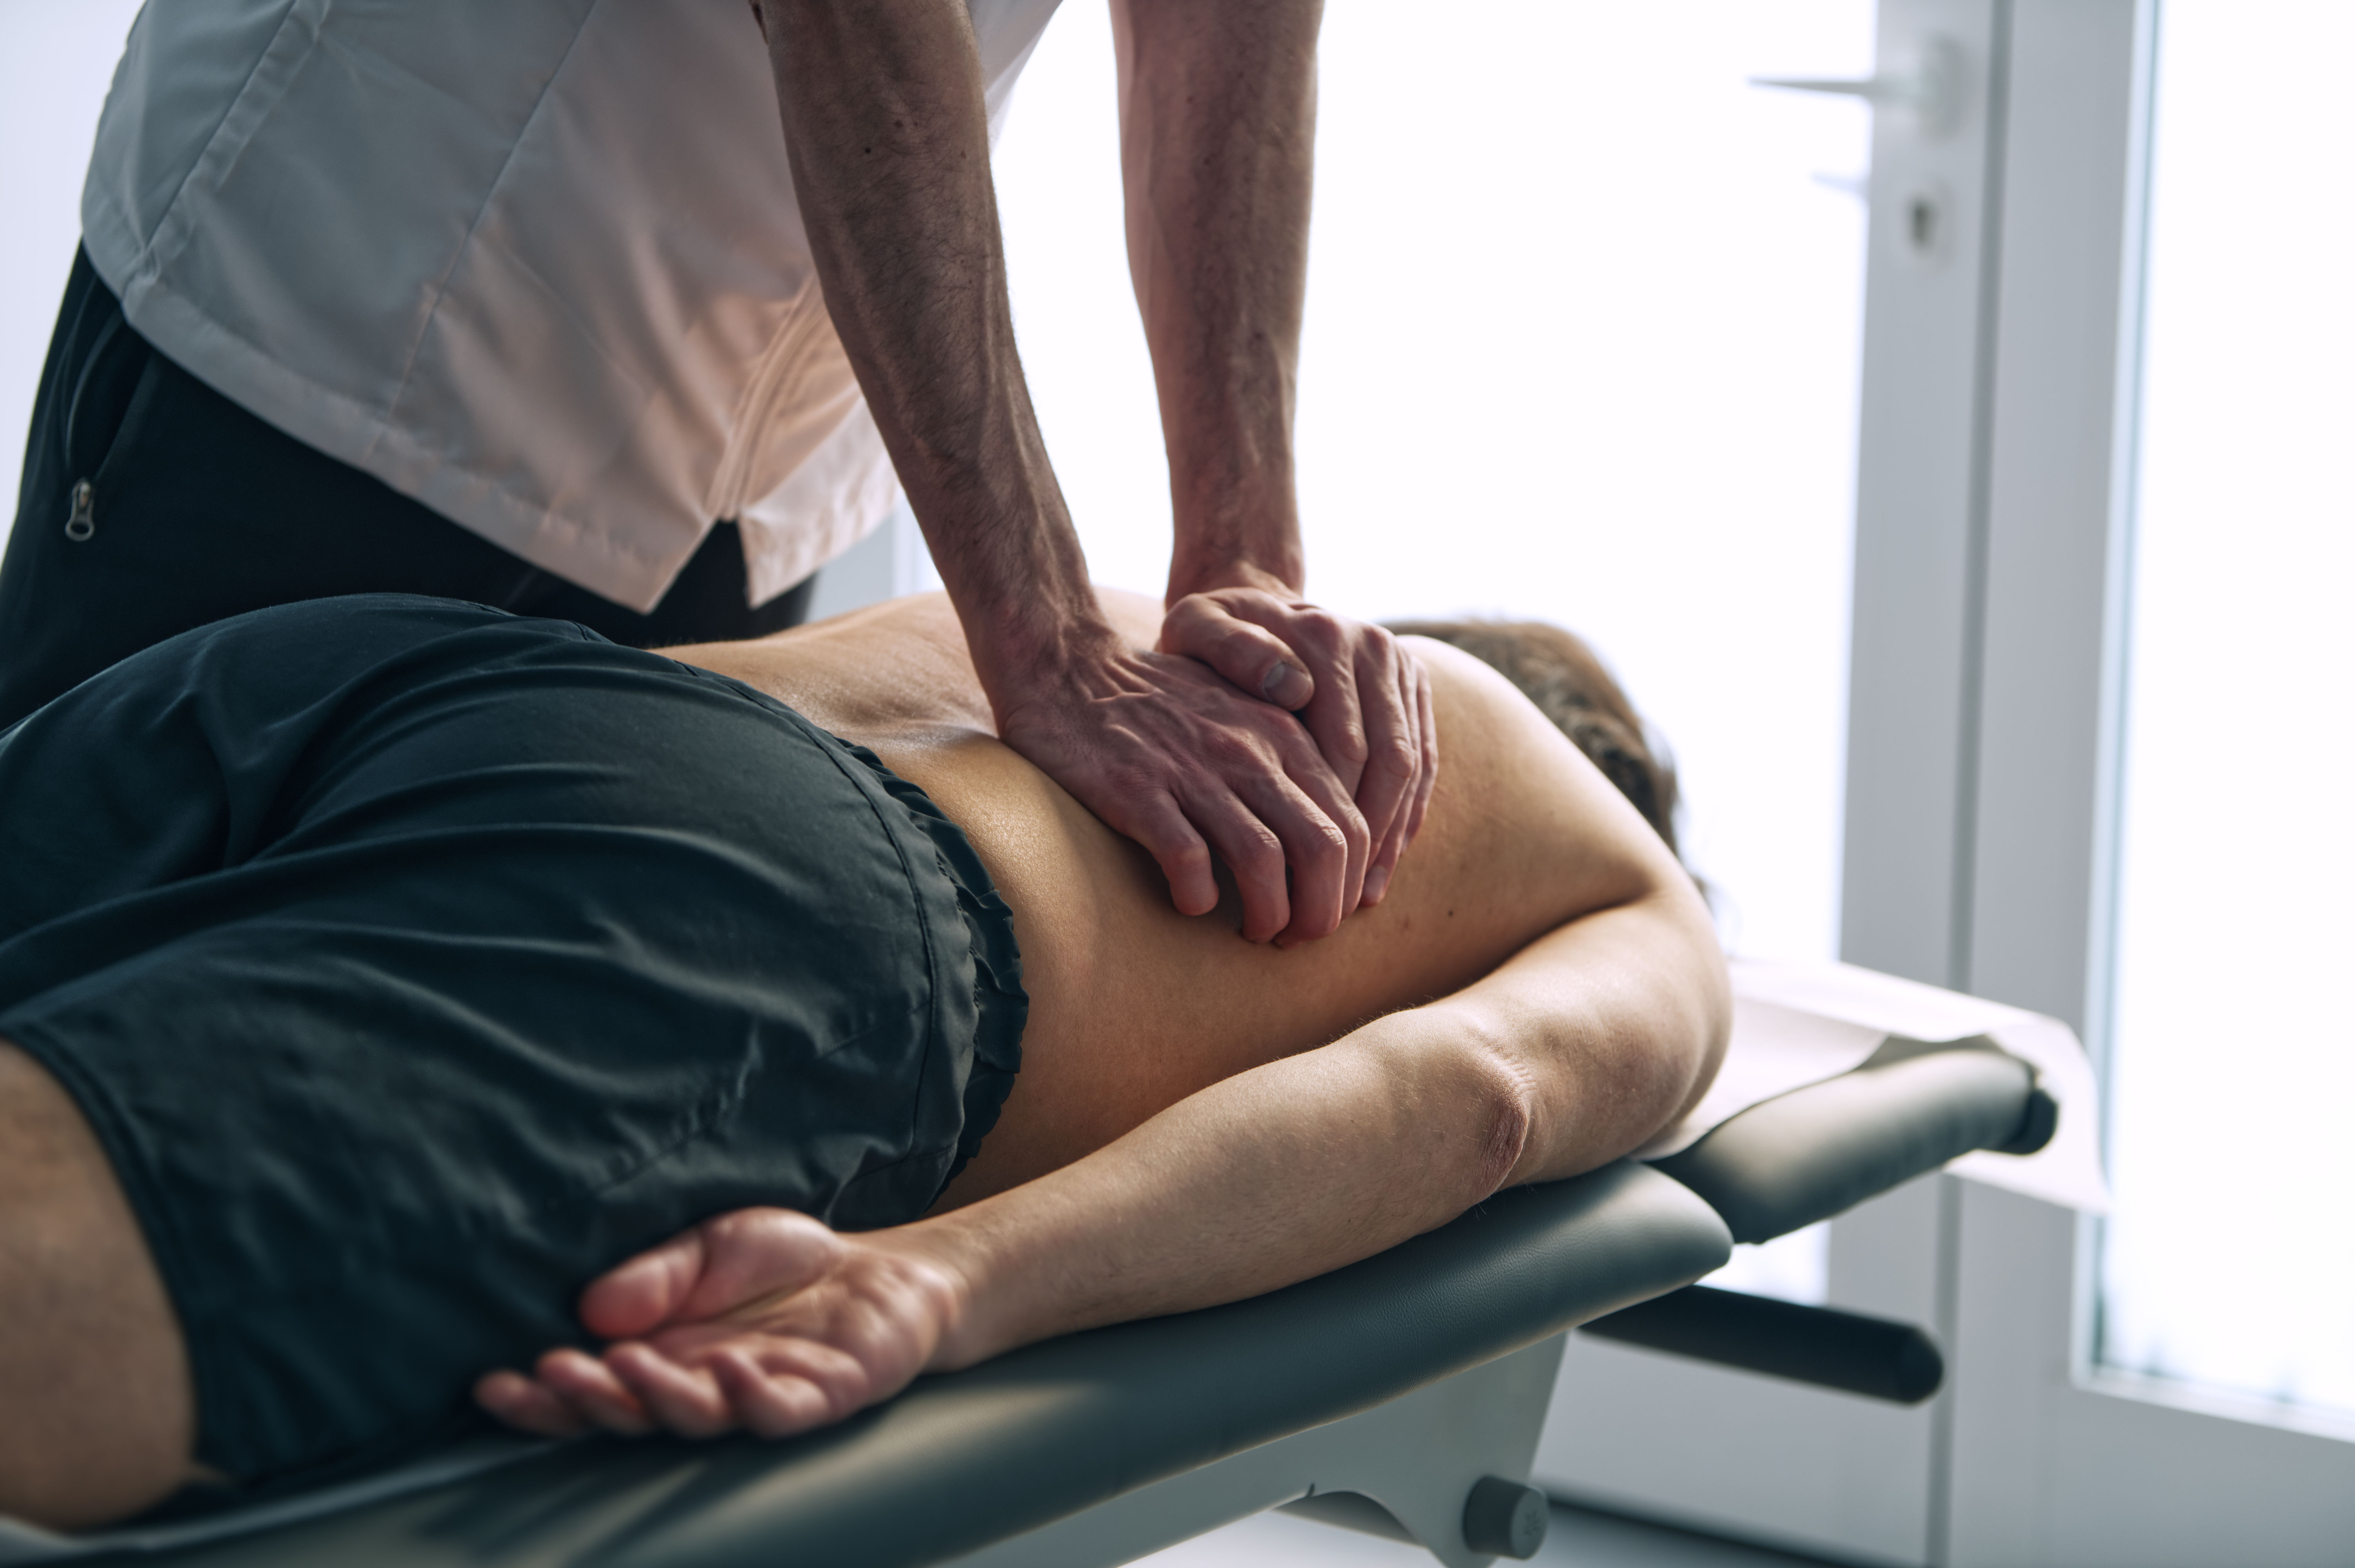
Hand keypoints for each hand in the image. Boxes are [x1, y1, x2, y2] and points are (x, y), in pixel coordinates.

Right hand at [474, 1209, 968, 1440]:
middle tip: (551, 1375)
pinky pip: (781, 1410)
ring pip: (699, 1417)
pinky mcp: (821, 1396)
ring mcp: (761, 1394)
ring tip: (622, 1367)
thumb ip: (655, 1277)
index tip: (494, 1385)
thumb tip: (589, 1305)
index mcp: (667, 1356)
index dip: (545, 1395)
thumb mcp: (712, 1247)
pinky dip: (752, 1398)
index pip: (594, 1386)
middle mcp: (704, 1386)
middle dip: (586, 1401)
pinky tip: (727, 1374)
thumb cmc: (787, 1266)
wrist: (882, 1269)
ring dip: (658, 1397)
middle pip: (635, 1412)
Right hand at [994, 634, 1370, 944]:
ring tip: (1254, 932)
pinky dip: (1198, 896)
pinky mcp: (1137, 791)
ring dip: (1268, 914)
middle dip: (1320, 911)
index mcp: (1283, 734)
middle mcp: (1248, 751)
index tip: (1327, 912)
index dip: (1350, 885)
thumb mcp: (1244, 711)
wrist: (1071, 667)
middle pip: (1322, 848)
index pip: (1352, 823)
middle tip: (1297, 939)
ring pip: (1263, 861)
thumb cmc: (1162, 701)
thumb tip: (1335, 836)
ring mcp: (1192, 770)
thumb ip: (1292, 759)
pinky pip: (1187, 860)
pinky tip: (1192, 904)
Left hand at [1158, 588, 1436, 908]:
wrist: (1249, 601)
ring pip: (1412, 768)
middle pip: (1387, 763)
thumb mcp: (1195, 629)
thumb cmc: (1208, 636)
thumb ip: (1231, 650)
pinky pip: (1424, 762)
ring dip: (1390, 838)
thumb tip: (1295, 690)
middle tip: (1328, 901)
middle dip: (1362, 840)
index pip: (1345, 748)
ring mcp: (1400, 664)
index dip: (1328, 819)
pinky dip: (1406, 816)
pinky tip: (1381, 865)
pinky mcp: (1414, 684)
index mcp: (1324, 638)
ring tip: (1359, 897)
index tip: (1296, 877)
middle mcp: (1373, 647)